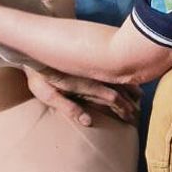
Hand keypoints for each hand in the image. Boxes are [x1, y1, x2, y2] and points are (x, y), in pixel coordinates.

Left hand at [22, 65, 140, 126]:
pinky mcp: (85, 61)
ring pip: (114, 77)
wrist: (32, 49)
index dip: (122, 108)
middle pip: (116, 87)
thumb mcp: (49, 95)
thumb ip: (69, 108)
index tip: (132, 117)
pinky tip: (122, 75)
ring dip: (127, 86)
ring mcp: (89, 66)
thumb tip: (88, 122)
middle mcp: (91, 75)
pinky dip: (118, 74)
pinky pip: (107, 68)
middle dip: (128, 99)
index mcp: (85, 85)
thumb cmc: (38, 76)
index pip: (110, 98)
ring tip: (138, 95)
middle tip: (139, 111)